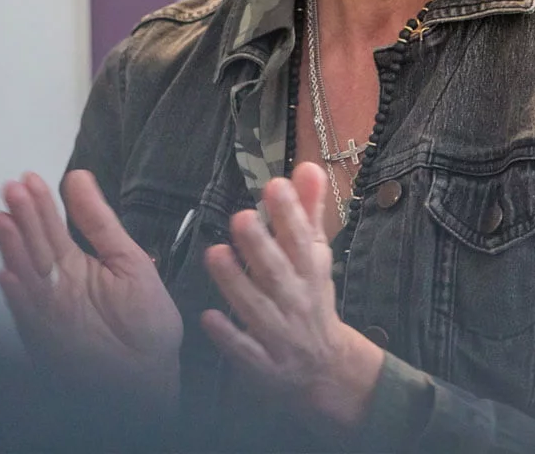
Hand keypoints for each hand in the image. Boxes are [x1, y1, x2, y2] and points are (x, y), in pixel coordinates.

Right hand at [0, 170, 182, 410]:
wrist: (152, 373)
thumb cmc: (146, 324)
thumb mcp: (129, 259)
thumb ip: (100, 221)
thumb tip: (80, 180)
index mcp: (77, 265)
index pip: (52, 228)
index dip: (41, 204)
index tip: (30, 179)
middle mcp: (58, 285)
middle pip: (35, 246)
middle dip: (24, 218)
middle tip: (14, 191)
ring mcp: (51, 310)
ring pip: (27, 274)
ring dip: (13, 249)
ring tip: (4, 220)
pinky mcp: (49, 337)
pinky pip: (30, 315)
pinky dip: (19, 296)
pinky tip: (9, 274)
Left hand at [201, 162, 385, 429]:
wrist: (326, 366)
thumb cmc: (312, 298)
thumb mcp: (315, 255)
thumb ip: (308, 211)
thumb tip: (307, 167)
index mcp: (311, 271)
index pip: (301, 239)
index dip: (290, 214)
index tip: (275, 185)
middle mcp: (297, 301)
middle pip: (278, 272)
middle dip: (261, 246)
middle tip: (241, 217)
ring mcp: (281, 334)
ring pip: (257, 308)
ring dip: (237, 283)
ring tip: (215, 254)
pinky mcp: (264, 364)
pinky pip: (246, 351)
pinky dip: (228, 336)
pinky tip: (208, 317)